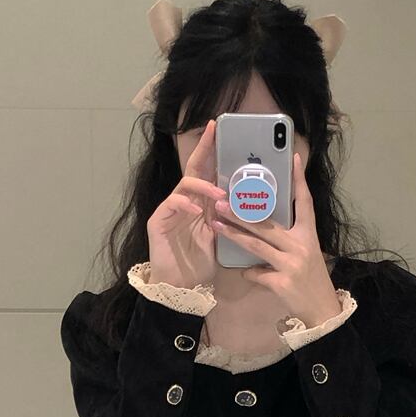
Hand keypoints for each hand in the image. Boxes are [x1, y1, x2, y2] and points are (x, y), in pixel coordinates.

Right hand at [146, 119, 226, 287]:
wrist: (181, 286)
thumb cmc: (202, 262)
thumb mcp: (223, 237)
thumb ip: (232, 219)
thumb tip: (257, 204)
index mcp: (203, 203)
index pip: (209, 172)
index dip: (214, 151)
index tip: (221, 129)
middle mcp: (187, 202)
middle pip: (194, 169)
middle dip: (204, 149)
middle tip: (213, 132)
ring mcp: (171, 210)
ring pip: (185, 185)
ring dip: (203, 186)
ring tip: (219, 194)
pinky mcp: (159, 222)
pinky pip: (172, 205)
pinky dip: (186, 205)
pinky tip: (198, 210)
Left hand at [211, 152, 341, 326]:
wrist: (322, 310)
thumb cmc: (312, 280)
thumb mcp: (307, 254)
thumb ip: (289, 240)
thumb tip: (265, 227)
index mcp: (309, 235)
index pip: (305, 202)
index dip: (298, 180)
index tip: (292, 158)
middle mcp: (301, 246)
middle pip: (268, 224)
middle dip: (242, 212)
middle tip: (222, 201)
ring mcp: (291, 264)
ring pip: (257, 245)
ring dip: (234, 234)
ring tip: (216, 224)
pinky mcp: (282, 282)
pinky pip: (257, 273)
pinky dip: (249, 273)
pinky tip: (245, 273)